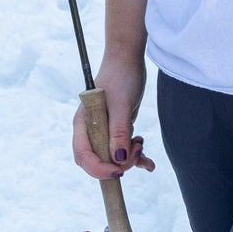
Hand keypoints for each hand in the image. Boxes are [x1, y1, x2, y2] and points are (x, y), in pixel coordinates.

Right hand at [73, 54, 156, 180]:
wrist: (128, 60)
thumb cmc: (120, 77)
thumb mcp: (121, 104)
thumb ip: (119, 131)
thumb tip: (118, 160)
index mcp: (83, 124)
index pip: (84, 156)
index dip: (98, 168)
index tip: (118, 171)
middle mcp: (91, 130)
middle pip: (100, 160)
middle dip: (119, 162)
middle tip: (137, 149)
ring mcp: (105, 131)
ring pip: (114, 158)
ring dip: (130, 158)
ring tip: (141, 143)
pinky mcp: (118, 129)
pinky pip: (125, 150)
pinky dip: (137, 158)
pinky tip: (149, 163)